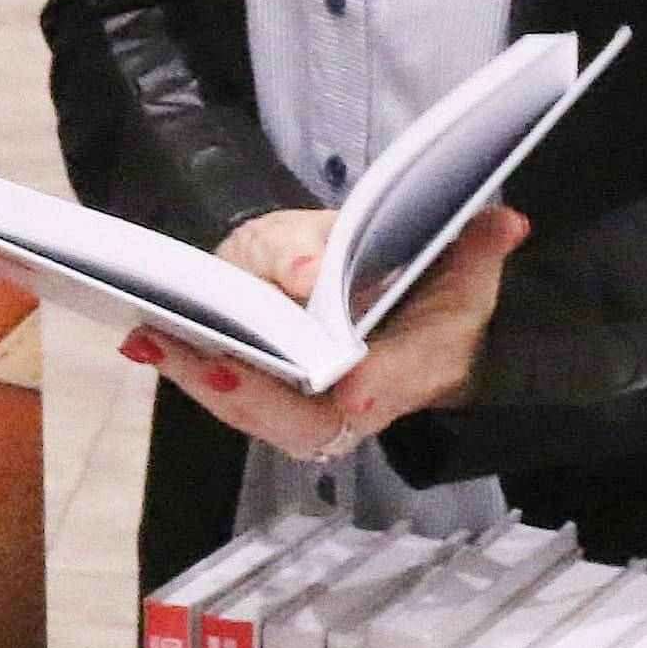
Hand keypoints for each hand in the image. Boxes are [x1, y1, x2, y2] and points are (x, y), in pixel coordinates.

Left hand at [116, 207, 522, 465]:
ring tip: (156, 340)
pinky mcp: (277, 401)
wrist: (406, 308)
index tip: (354, 390)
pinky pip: (233, 397)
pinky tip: (147, 338)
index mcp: (429, 360)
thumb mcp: (449, 249)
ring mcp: (319, 410)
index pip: (407, 380)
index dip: (383, 384)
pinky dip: (190, 369)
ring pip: (260, 416)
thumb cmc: (424, 277)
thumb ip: (475, 242)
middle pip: (311, 421)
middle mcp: (368, 399)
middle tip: (213, 362)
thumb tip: (499, 226)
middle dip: (260, 396)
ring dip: (205, 380)